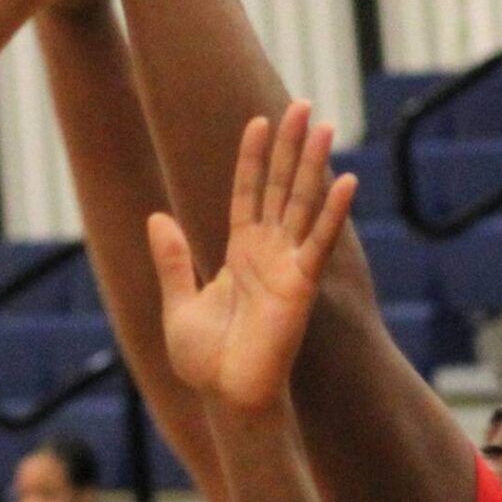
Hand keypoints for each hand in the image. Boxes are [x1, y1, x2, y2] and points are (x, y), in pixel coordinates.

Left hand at [149, 102, 356, 416]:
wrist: (226, 396)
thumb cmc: (206, 360)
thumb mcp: (178, 302)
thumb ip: (172, 259)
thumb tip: (156, 217)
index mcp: (238, 254)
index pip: (247, 193)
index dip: (252, 158)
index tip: (258, 122)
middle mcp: (267, 254)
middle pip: (279, 188)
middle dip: (289, 147)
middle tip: (300, 105)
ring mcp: (287, 267)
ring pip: (301, 204)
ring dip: (312, 165)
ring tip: (322, 126)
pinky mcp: (301, 286)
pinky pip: (319, 242)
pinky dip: (331, 212)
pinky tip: (346, 181)